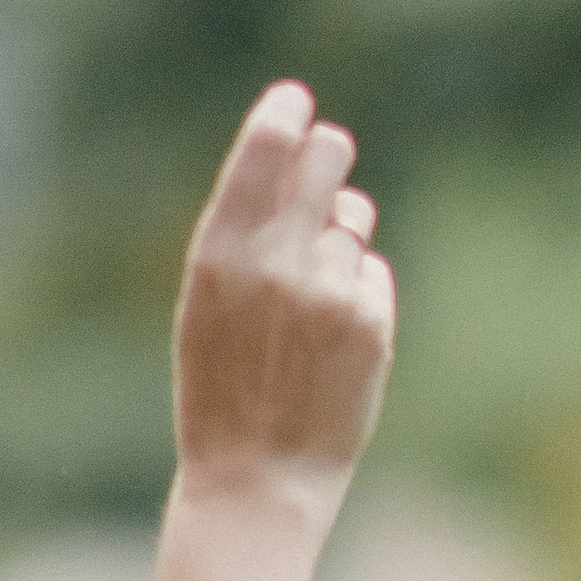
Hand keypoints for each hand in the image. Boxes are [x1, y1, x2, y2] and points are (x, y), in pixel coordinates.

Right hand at [173, 81, 395, 525]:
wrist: (257, 479)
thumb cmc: (221, 388)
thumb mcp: (207, 303)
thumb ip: (249, 236)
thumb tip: (317, 170)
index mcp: (219, 252)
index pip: (264, 150)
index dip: (284, 115)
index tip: (297, 100)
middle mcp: (276, 261)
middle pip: (327, 161)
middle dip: (329, 152)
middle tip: (329, 153)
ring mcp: (330, 291)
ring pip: (353, 222)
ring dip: (340, 237)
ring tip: (308, 295)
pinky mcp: (371, 323)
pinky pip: (373, 274)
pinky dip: (359, 292)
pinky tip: (330, 339)